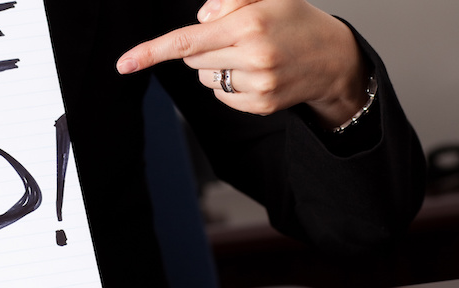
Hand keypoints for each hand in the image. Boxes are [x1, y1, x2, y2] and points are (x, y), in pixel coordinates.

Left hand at [116, 0, 367, 127]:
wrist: (334, 58)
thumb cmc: (296, 20)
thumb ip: (229, 0)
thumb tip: (199, 18)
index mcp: (249, 24)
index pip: (187, 41)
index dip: (151, 52)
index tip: (124, 64)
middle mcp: (253, 57)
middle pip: (193, 59)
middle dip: (203, 47)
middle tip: (234, 37)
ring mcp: (257, 85)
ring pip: (205, 79)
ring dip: (215, 66)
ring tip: (250, 55)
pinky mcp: (260, 105)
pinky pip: (222, 96)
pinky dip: (229, 85)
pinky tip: (256, 74)